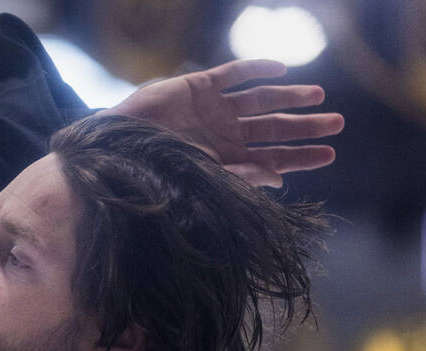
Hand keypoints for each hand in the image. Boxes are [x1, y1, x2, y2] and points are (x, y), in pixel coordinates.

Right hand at [98, 60, 343, 187]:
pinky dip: (256, 69)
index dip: (300, 157)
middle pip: (273, 128)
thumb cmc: (153, 169)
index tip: (330, 154)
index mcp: (226, 159)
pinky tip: (281, 69)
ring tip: (317, 95)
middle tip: (337, 123)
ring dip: (289, 96)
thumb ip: (238, 175)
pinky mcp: (197, 85)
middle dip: (305, 126)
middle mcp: (224, 133)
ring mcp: (213, 108)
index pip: (271, 158)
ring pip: (260, 99)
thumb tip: (278, 179)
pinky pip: (233, 74)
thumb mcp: (200, 175)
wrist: (115, 145)